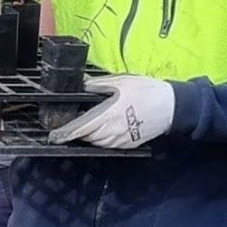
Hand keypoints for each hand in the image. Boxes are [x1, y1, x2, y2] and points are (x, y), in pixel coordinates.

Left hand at [49, 74, 174, 148]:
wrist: (172, 106)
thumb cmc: (146, 91)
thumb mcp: (119, 81)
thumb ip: (98, 85)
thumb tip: (83, 86)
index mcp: (108, 115)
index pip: (81, 128)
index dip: (66, 133)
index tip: (55, 136)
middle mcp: (114, 131)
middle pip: (88, 137)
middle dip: (79, 132)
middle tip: (74, 123)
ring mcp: (123, 139)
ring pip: (98, 143)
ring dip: (91, 136)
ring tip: (90, 124)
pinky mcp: (130, 144)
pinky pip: (110, 145)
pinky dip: (103, 140)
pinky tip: (105, 129)